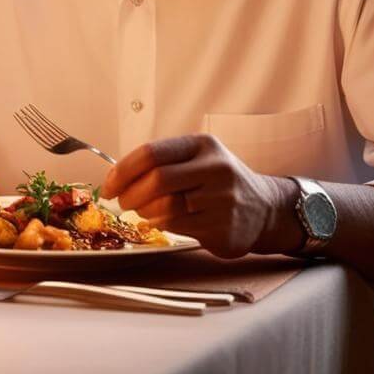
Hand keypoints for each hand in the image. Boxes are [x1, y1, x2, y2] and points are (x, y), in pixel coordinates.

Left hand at [100, 134, 298, 258]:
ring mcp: (222, 199)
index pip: (152, 153)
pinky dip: (162, 225)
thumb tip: (115, 178)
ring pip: (165, 207)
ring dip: (144, 212)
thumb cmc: (218, 182)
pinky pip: (178, 227)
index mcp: (202, 146)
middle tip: (122, 202)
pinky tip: (164, 221)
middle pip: (157, 180)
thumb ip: (162, 163)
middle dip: (130, 194)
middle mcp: (216, 169)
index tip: (109, 185)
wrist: (264, 209)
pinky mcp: (223, 227)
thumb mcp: (197, 159)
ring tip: (144, 211)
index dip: (122, 170)